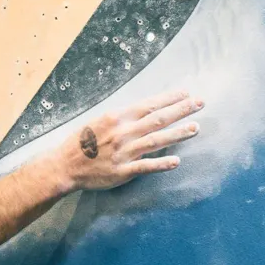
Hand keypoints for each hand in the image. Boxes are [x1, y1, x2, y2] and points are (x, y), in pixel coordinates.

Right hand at [52, 90, 203, 191]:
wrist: (63, 166)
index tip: (186, 93)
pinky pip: (145, 166)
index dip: (169, 98)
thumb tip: (143, 111)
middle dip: (181, 110)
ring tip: (195, 128)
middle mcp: (123, 133)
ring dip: (178, 134)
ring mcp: (123, 152)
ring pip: (156, 140)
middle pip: (157, 119)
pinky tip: (176, 161)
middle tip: (200, 103)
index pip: (148, 105)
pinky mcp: (122, 171)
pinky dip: (161, 164)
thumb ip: (121, 118)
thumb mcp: (98, 121)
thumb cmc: (80, 143)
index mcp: (116, 117)